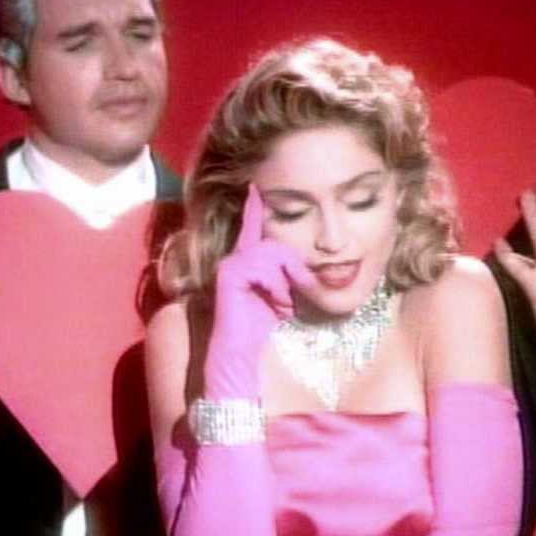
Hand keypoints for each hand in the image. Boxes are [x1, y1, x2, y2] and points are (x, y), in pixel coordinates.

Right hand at [204, 186, 314, 399]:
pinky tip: (276, 307)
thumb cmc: (259, 326)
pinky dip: (278, 288)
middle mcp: (235, 257)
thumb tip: (306, 272)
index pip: (253, 227)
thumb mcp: (281, 296)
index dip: (254, 206)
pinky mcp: (229, 274)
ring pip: (274, 254)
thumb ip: (288, 278)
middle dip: (294, 269)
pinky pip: (265, 268)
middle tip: (293, 300)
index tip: (255, 186)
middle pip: (276, 244)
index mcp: (246, 260)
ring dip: (287, 283)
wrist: (238, 349)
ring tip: (284, 307)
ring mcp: (230, 264)